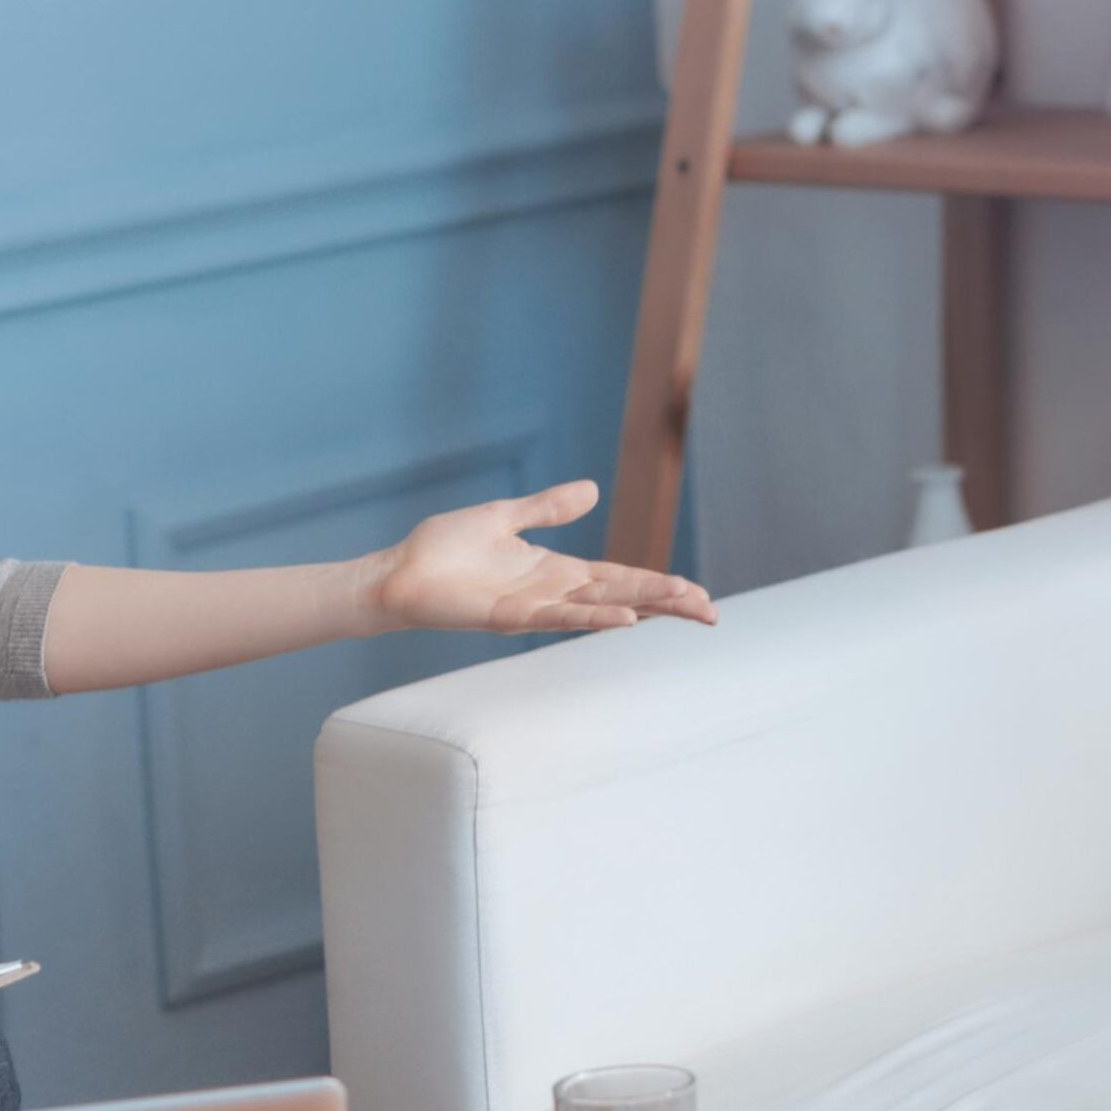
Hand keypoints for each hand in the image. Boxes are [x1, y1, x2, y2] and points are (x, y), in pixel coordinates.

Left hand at [373, 480, 717, 635]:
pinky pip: (559, 619)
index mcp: (555, 571)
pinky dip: (593, 619)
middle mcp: (553, 593)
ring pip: (602, 609)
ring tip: (684, 606)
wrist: (399, 572)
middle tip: (711, 612)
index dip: (659, 585)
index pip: (620, 579)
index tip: (697, 594)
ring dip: (643, 609)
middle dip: (667, 603)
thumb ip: (549, 507)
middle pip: (624, 597)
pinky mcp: (510, 616)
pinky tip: (624, 620)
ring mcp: (534, 607)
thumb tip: (593, 490)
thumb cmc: (444, 550)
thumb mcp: (506, 518)